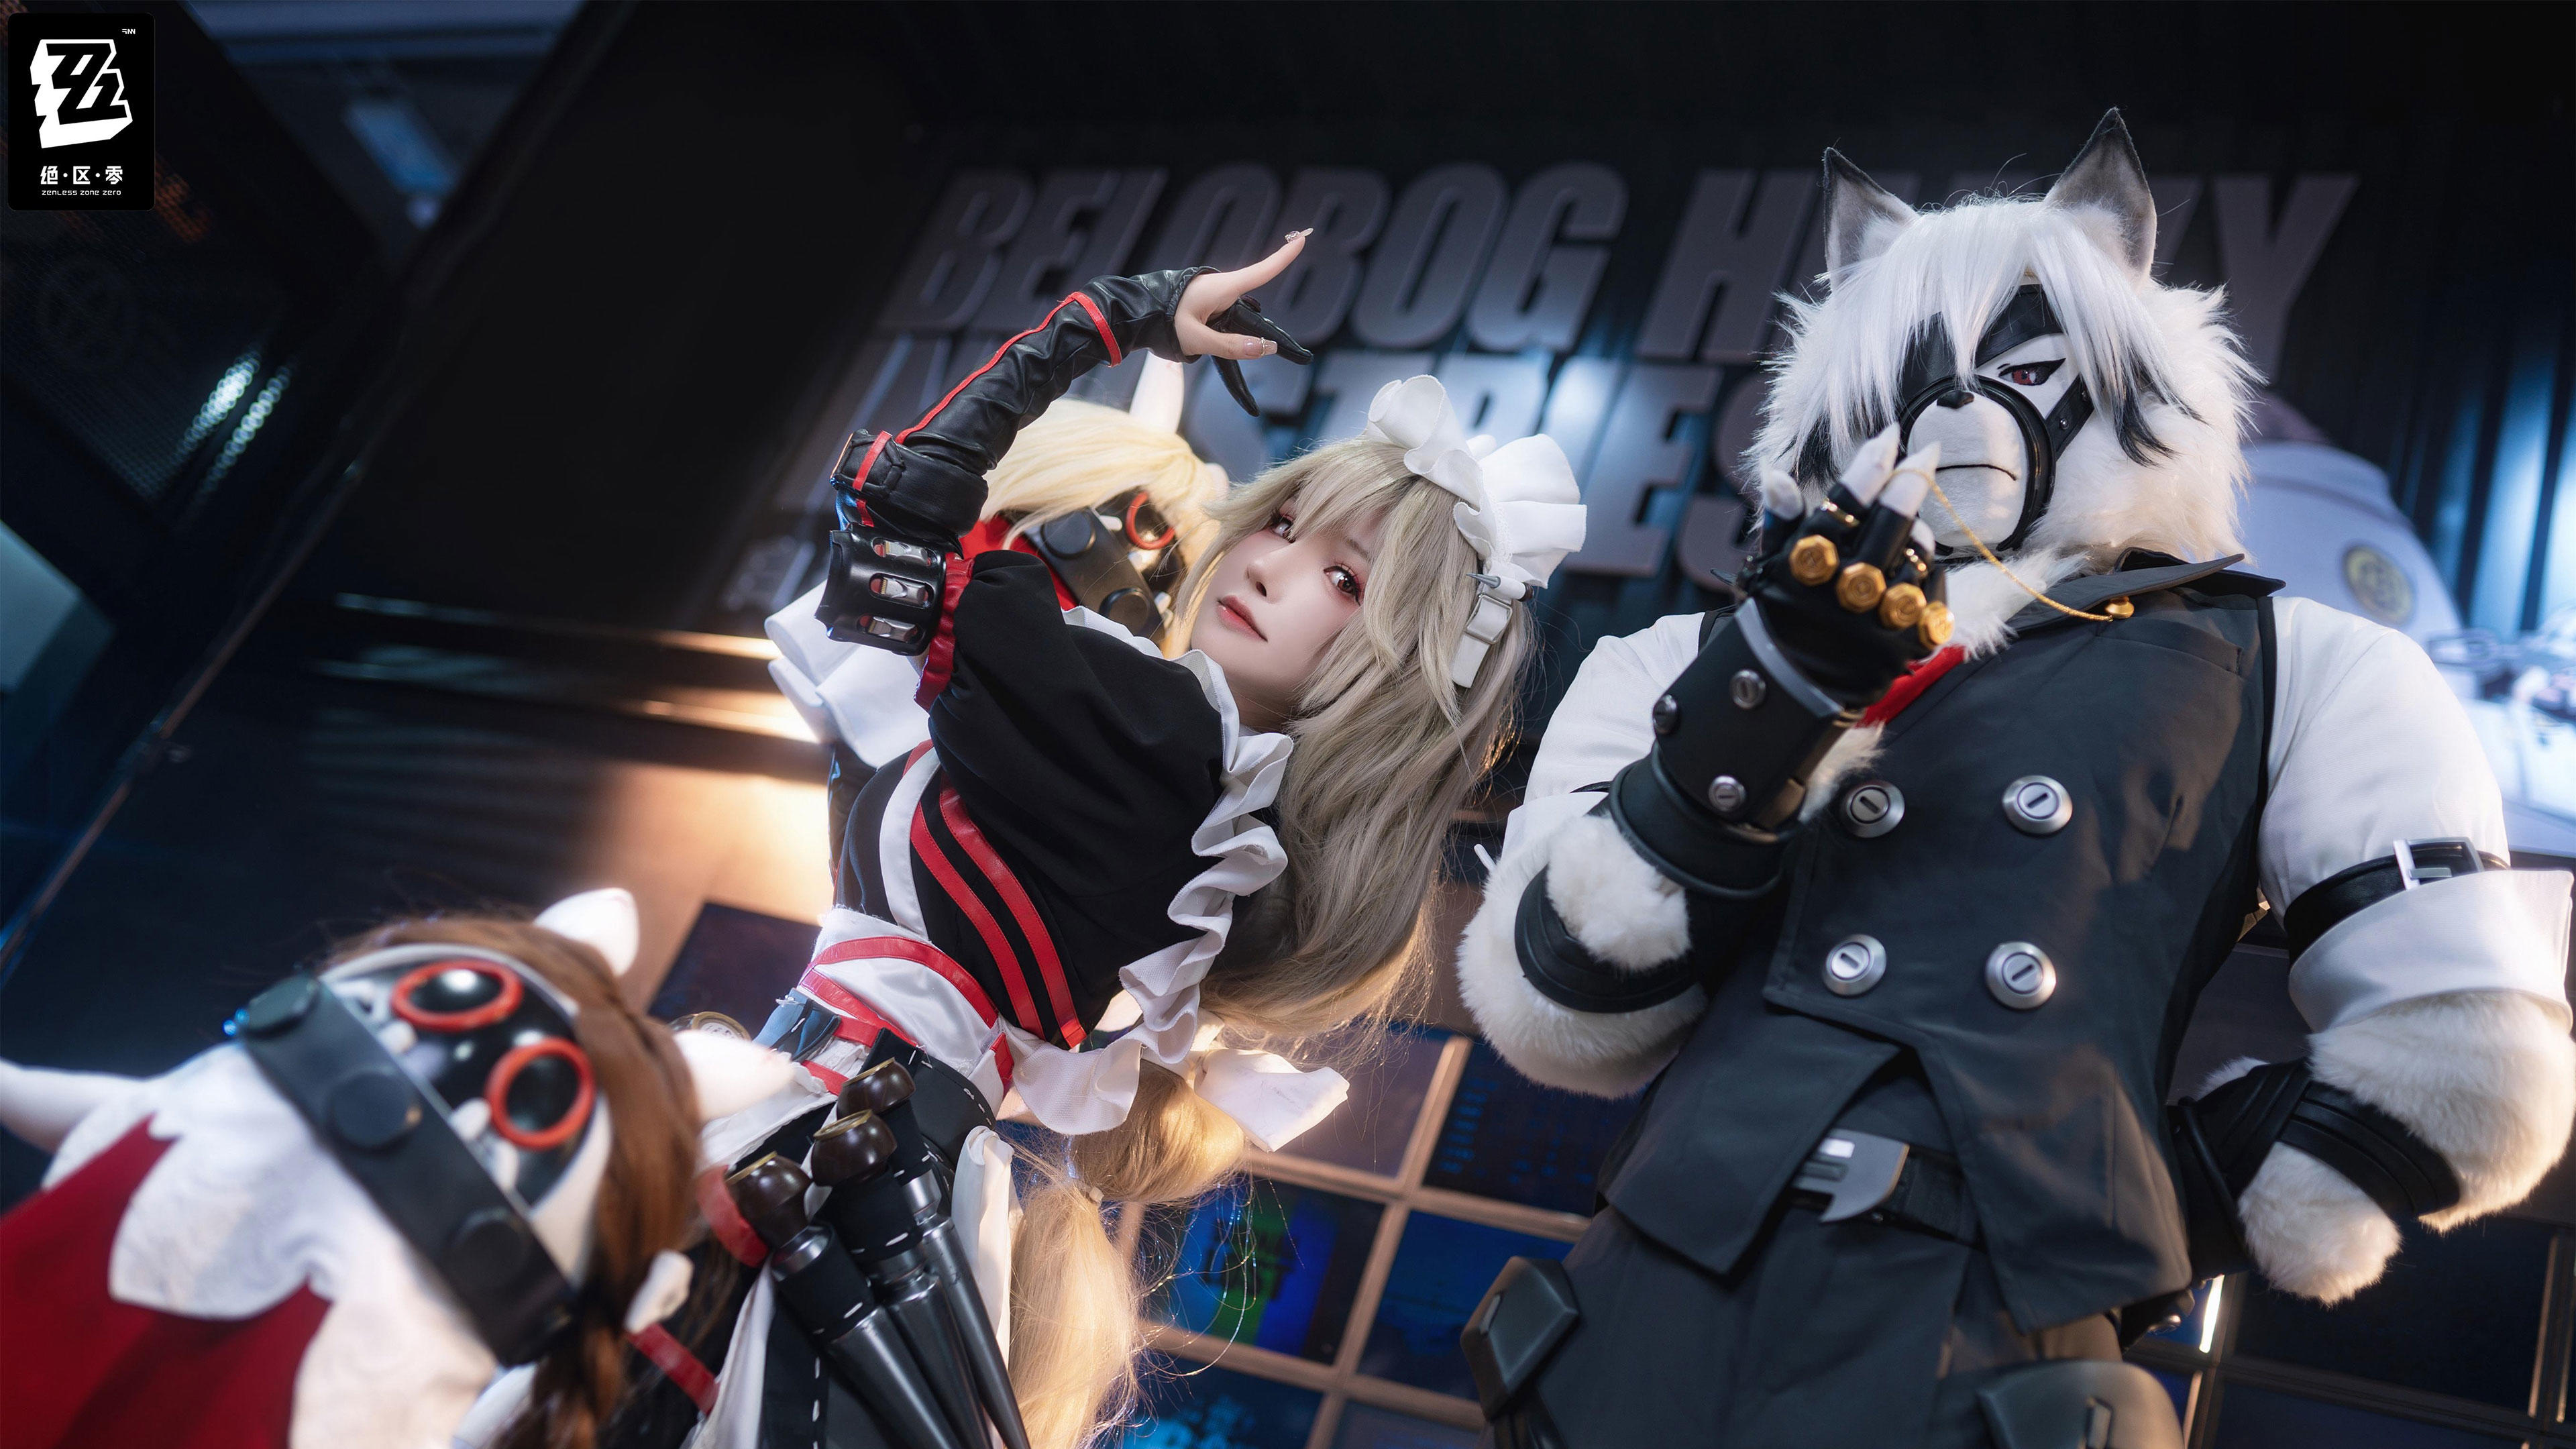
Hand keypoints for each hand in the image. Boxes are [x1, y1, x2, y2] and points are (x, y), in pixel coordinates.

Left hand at [1175, 232, 1309, 357]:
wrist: (1137, 314)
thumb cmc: (1163, 322)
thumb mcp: (1197, 340)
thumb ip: (1231, 346)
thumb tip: (1266, 348)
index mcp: (1221, 288)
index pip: (1261, 271)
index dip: (1283, 257)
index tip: (1302, 238)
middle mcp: (1222, 287)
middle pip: (1252, 307)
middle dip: (1247, 330)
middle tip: (1232, 344)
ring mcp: (1215, 294)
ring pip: (1237, 316)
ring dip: (1227, 333)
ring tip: (1198, 340)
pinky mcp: (1209, 302)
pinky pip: (1225, 318)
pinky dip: (1221, 332)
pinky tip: (1200, 337)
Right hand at [1744, 426, 1948, 706]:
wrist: (1790, 689)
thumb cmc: (1778, 615)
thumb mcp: (1768, 568)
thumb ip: (1778, 521)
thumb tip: (1776, 474)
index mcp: (1804, 571)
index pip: (1840, 509)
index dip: (1867, 469)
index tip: (1889, 437)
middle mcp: (1842, 596)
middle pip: (1886, 530)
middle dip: (1908, 486)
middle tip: (1926, 454)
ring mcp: (1878, 623)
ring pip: (1914, 561)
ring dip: (1919, 529)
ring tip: (1914, 511)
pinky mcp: (1905, 647)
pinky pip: (1932, 598)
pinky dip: (1929, 571)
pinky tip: (1920, 556)